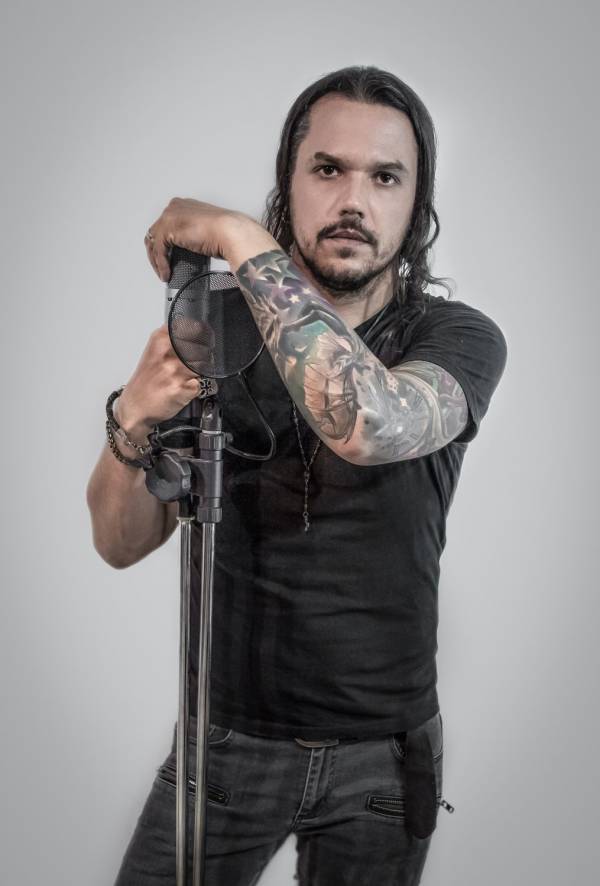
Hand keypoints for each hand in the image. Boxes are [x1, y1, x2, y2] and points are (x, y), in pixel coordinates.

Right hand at [116, 323, 211, 432]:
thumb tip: (197, 329)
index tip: (203, 339)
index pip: (193, 328)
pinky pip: (199, 384)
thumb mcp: (154, 351)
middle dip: (203, 355)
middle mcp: (167, 353)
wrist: (135, 406)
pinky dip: (194, 387)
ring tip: (184, 377)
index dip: (202, 335)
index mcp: (159, 339)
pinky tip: (182, 388)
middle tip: (193, 363)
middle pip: (202, 347)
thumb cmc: (145, 380)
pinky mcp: (182, 389)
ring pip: (203, 365)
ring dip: (198, 372)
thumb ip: (173, 338)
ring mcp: (174, 371)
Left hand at [144, 197, 280, 280]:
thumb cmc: (226, 233)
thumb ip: (192, 236)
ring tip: (163, 273)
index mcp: (184, 206)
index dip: (164, 244)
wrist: (231, 232)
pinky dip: (161, 264)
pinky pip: (158, 250)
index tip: (168, 257)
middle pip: (155, 233)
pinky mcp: (168, 229)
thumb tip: (189, 249)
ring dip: (156, 261)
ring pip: (153, 242)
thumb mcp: (205, 232)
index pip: (165, 225)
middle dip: (156, 253)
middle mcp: (175, 208)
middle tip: (162, 267)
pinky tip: (166, 273)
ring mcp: (170, 216)